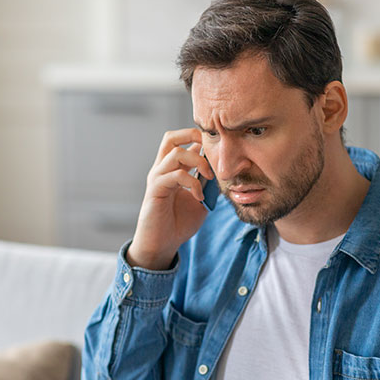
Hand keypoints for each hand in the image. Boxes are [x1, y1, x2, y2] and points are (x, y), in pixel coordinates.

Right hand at [127, 128, 213, 269]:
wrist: (162, 244)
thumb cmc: (179, 223)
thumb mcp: (201, 200)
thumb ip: (209, 185)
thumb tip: (224, 172)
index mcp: (173, 169)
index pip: (183, 142)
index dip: (201, 139)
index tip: (219, 150)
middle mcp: (163, 169)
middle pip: (171, 137)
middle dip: (192, 135)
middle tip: (211, 150)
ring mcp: (157, 178)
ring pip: (175, 152)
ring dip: (197, 161)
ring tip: (209, 177)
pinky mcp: (155, 190)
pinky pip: (174, 176)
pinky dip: (191, 183)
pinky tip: (199, 197)